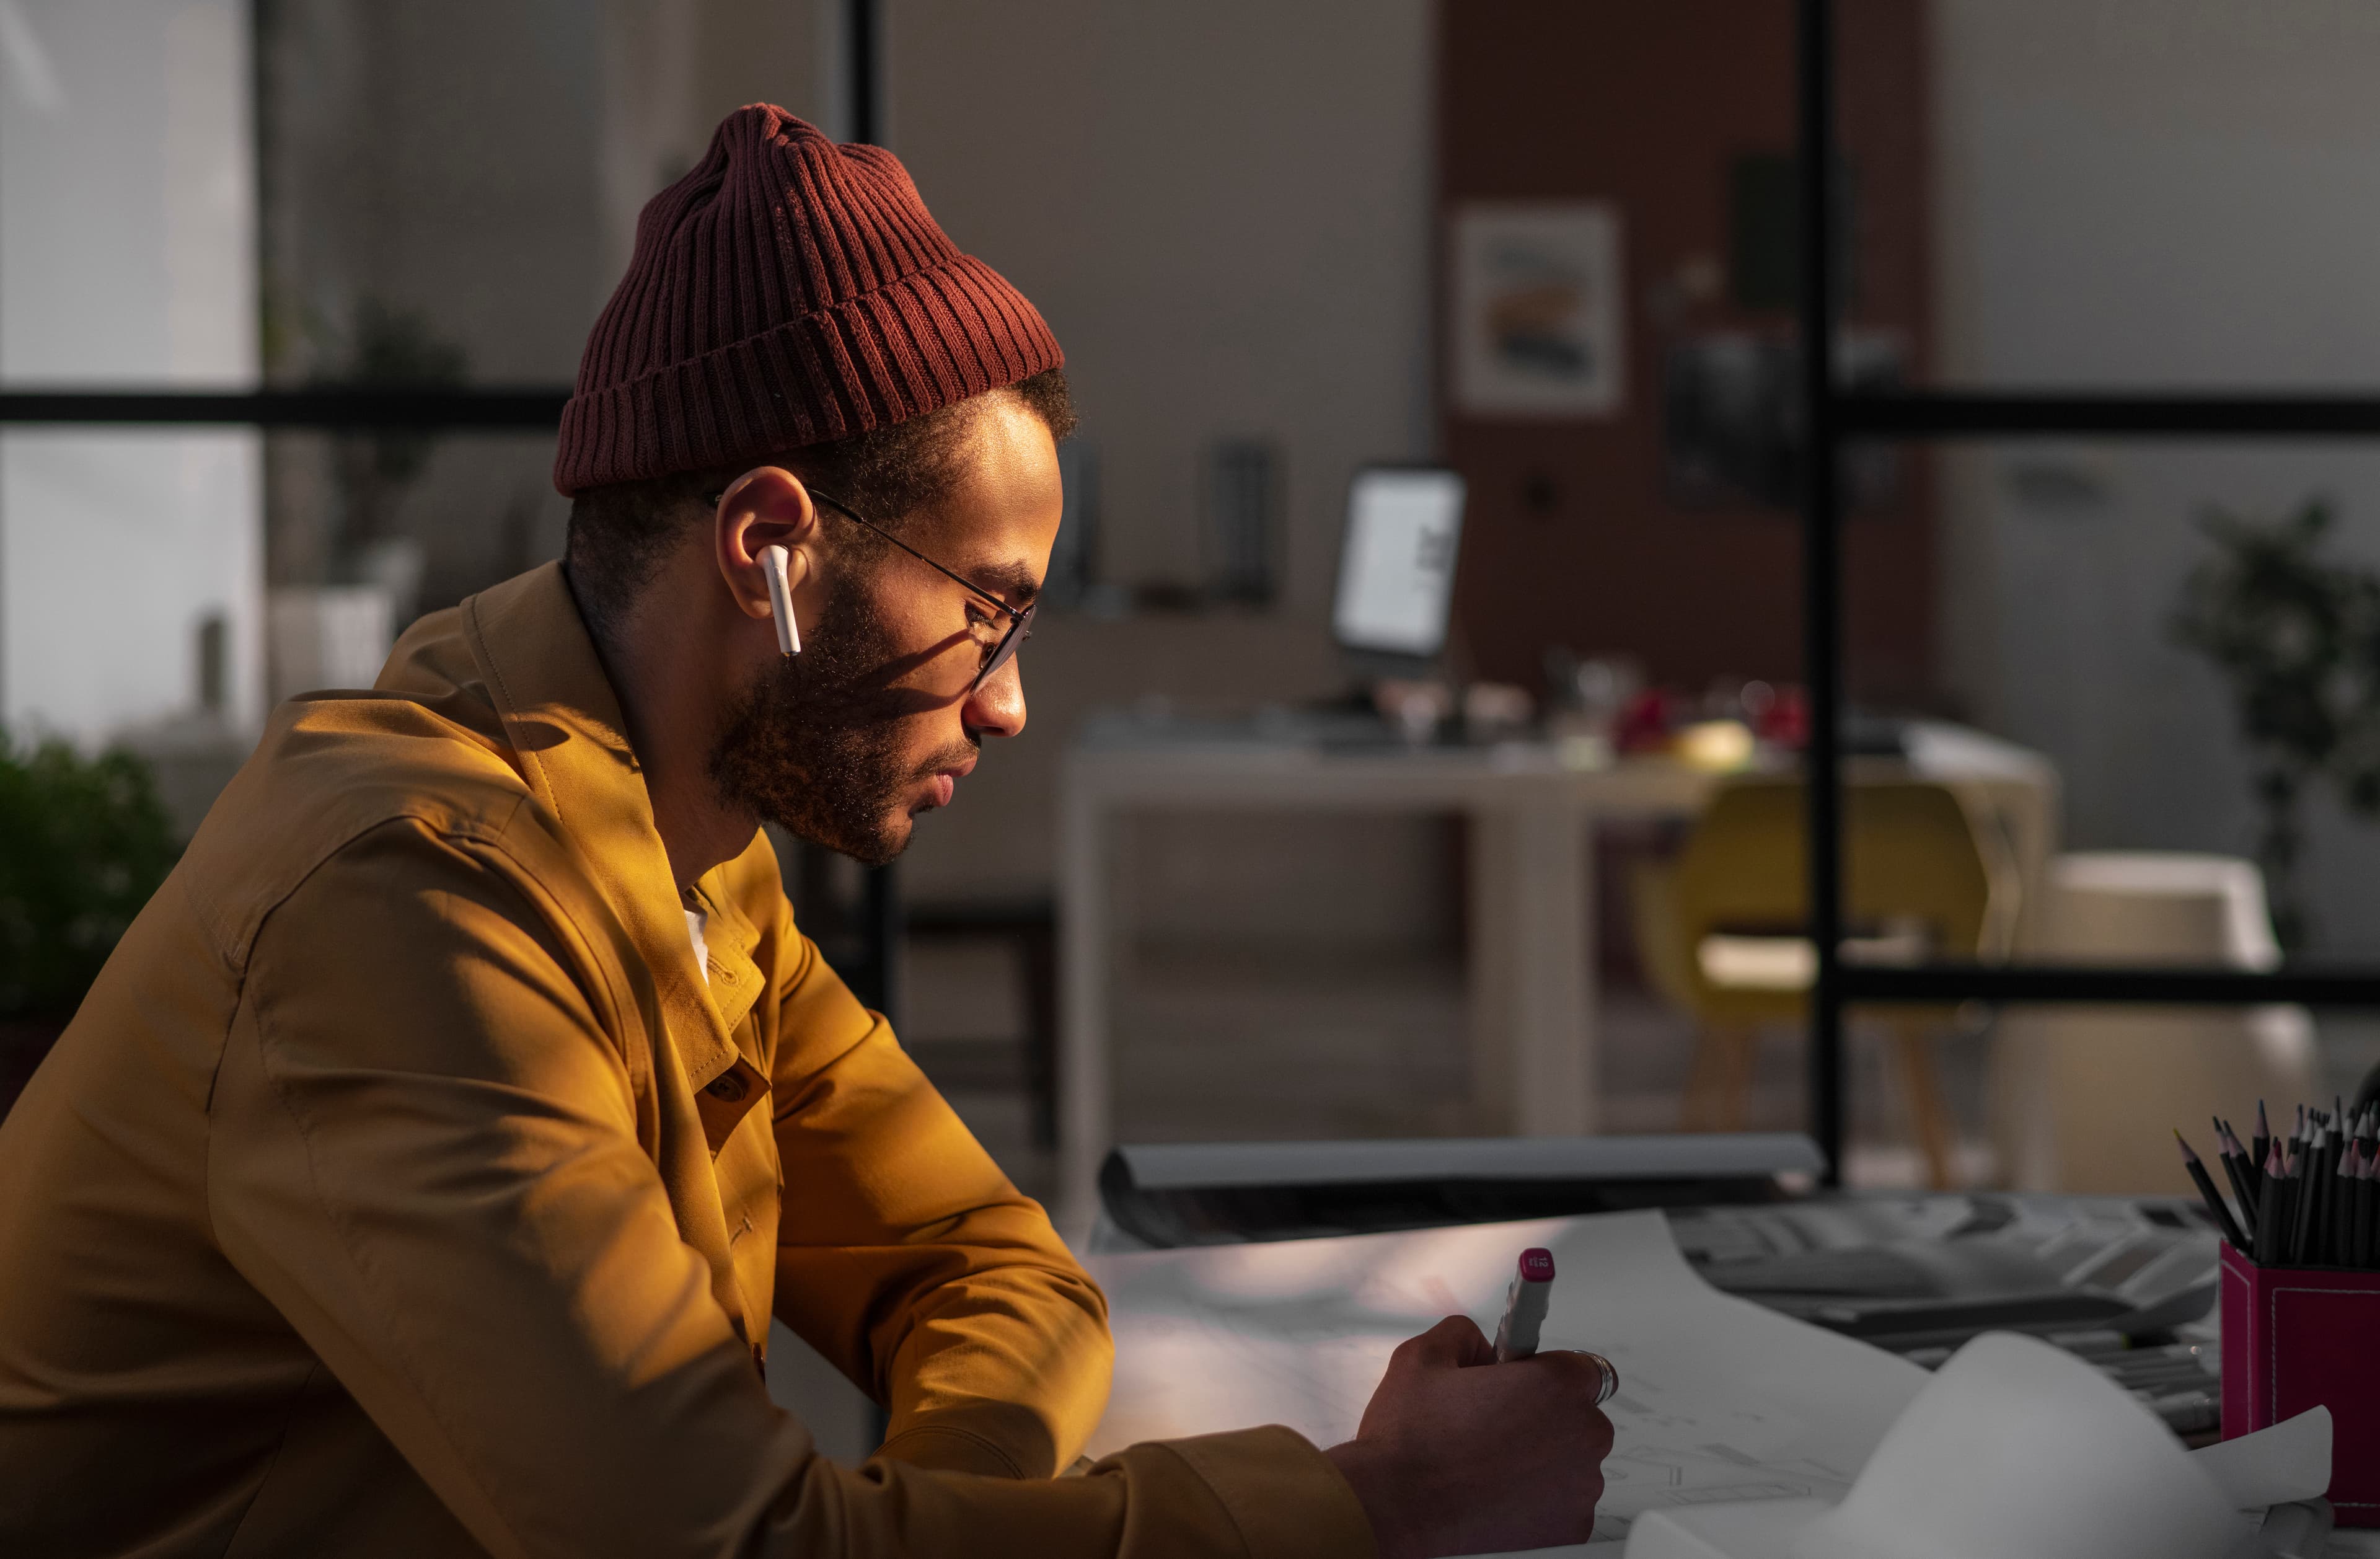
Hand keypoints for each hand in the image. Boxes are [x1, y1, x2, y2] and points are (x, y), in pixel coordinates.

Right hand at [1324, 1316, 1612, 1558]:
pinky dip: (1538, 1501)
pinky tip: (1495, 1494)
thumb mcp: (1423, 1356)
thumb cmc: (1410, 1441)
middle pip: (1579, 1417)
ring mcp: (1581, 1487)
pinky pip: (1563, 1505)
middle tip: (1495, 1426)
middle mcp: (1583, 1434)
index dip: (1545, 1376)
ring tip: (1488, 1464)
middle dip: (1545, 1419)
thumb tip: (1478, 1344)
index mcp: (1557, 1384)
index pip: (1581, 1369)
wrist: (1394, 1510)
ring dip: (1542, 1461)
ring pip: (1571, 1463)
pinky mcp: (1571, 1529)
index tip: (1523, 1387)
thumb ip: (1464, 1334)